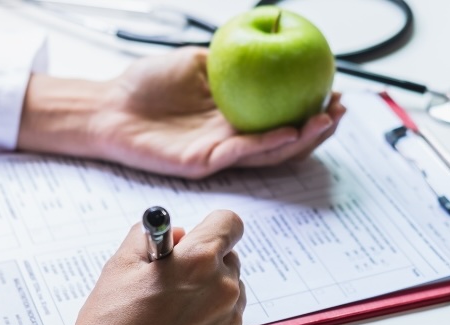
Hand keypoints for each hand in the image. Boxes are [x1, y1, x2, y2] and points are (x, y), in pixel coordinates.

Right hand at [9, 210, 245, 324]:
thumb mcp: (120, 265)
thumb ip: (152, 237)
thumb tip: (178, 235)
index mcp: (200, 261)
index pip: (229, 224)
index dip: (212, 228)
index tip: (200, 237)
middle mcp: (224, 291)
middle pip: (229, 261)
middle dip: (205, 265)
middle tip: (172, 283)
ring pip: (230, 296)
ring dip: (209, 297)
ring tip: (170, 317)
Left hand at [17, 47, 346, 178]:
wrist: (109, 106)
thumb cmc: (146, 84)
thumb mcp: (196, 59)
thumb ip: (229, 57)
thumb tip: (264, 37)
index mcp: (236, 115)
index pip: (283, 116)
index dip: (311, 108)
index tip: (335, 92)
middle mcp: (233, 137)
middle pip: (286, 140)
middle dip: (317, 129)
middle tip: (340, 111)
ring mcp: (220, 152)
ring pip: (270, 152)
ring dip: (300, 140)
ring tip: (325, 122)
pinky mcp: (203, 162)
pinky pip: (240, 154)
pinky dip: (265, 145)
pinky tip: (285, 132)